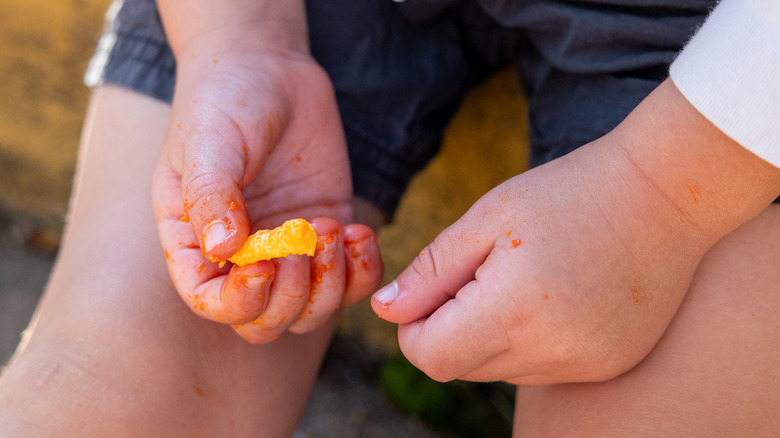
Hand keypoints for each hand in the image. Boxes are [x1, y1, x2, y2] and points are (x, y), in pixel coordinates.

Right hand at [152, 25, 381, 342]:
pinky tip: (359, 232)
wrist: (269, 67)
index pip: (209, 301)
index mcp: (196, 242)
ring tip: (334, 228)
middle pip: (266, 321)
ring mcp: (288, 251)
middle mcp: (241, 257)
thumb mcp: (208, 141)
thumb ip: (211, 194)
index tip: (267, 264)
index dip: (239, 301)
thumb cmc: (223, 100)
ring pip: (312, 311)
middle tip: (308, 238)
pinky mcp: (327, 235)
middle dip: (293, 295)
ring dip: (331, 285)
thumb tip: (223, 249)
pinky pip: (351, 280)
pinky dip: (362, 271)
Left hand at [371, 135, 712, 384]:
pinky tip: (553, 296)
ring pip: (499, 371)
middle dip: (450, 327)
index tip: (432, 288)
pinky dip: (529, 341)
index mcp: (514, 310)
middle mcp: (552, 352)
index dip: (414, 327)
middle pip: (460, 367)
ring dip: (490, 335)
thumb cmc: (568, 193)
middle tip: (479, 272)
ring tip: (522, 279)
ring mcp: (585, 365)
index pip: (429, 356)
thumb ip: (431, 271)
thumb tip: (385, 312)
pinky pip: (541, 370)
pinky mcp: (608, 366)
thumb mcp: (486, 219)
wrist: (667, 194)